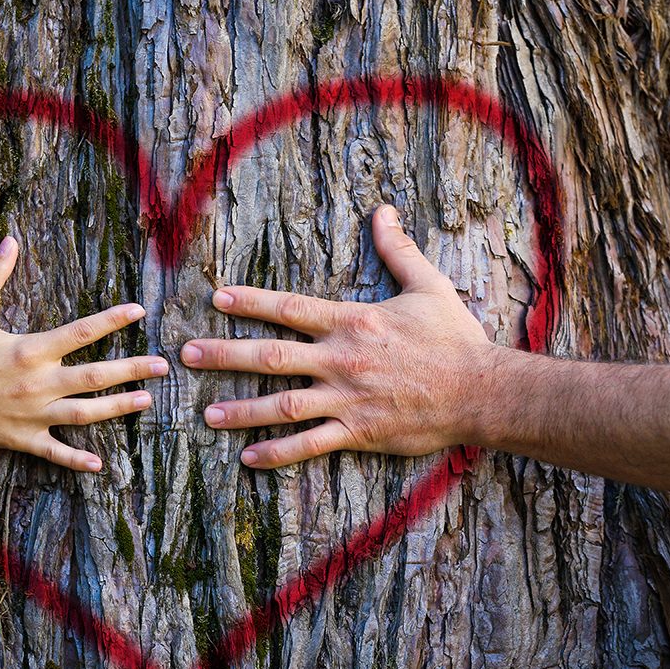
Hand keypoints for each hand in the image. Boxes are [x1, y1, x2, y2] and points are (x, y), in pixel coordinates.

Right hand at [0, 236, 166, 471]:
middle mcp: (37, 383)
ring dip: (118, 408)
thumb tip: (11, 239)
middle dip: (132, 370)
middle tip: (162, 366)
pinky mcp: (20, 439)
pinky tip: (100, 464)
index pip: (81, 332)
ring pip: (85, 414)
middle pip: (95, 376)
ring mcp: (31, 415)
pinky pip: (54, 452)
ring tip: (146, 401)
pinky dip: (76, 460)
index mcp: (29, 350)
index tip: (140, 311)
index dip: (113, 320)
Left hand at [180, 205, 495, 468]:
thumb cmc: (455, 338)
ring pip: (283, 404)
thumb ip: (397, 250)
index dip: (250, 302)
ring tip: (206, 413)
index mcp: (353, 322)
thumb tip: (384, 211)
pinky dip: (278, 452)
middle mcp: (341, 360)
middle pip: (271, 356)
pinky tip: (247, 457)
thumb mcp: (428, 285)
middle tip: (187, 354)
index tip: (216, 298)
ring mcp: (347, 399)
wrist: (482, 391)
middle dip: (225, 354)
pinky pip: (310, 444)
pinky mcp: (359, 432)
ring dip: (242, 409)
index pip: (290, 308)